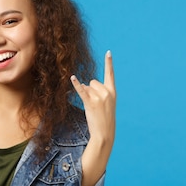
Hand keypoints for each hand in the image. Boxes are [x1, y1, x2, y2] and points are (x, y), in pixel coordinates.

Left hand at [70, 50, 115, 185]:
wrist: (105, 133)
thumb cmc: (104, 119)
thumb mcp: (105, 104)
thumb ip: (97, 92)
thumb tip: (84, 84)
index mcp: (113, 92)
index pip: (110, 75)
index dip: (109, 63)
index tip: (108, 52)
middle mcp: (107, 92)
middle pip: (93, 81)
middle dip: (91, 90)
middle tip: (95, 105)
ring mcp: (99, 97)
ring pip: (87, 87)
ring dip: (86, 95)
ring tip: (92, 108)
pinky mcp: (90, 102)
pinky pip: (81, 90)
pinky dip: (76, 84)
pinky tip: (72, 78)